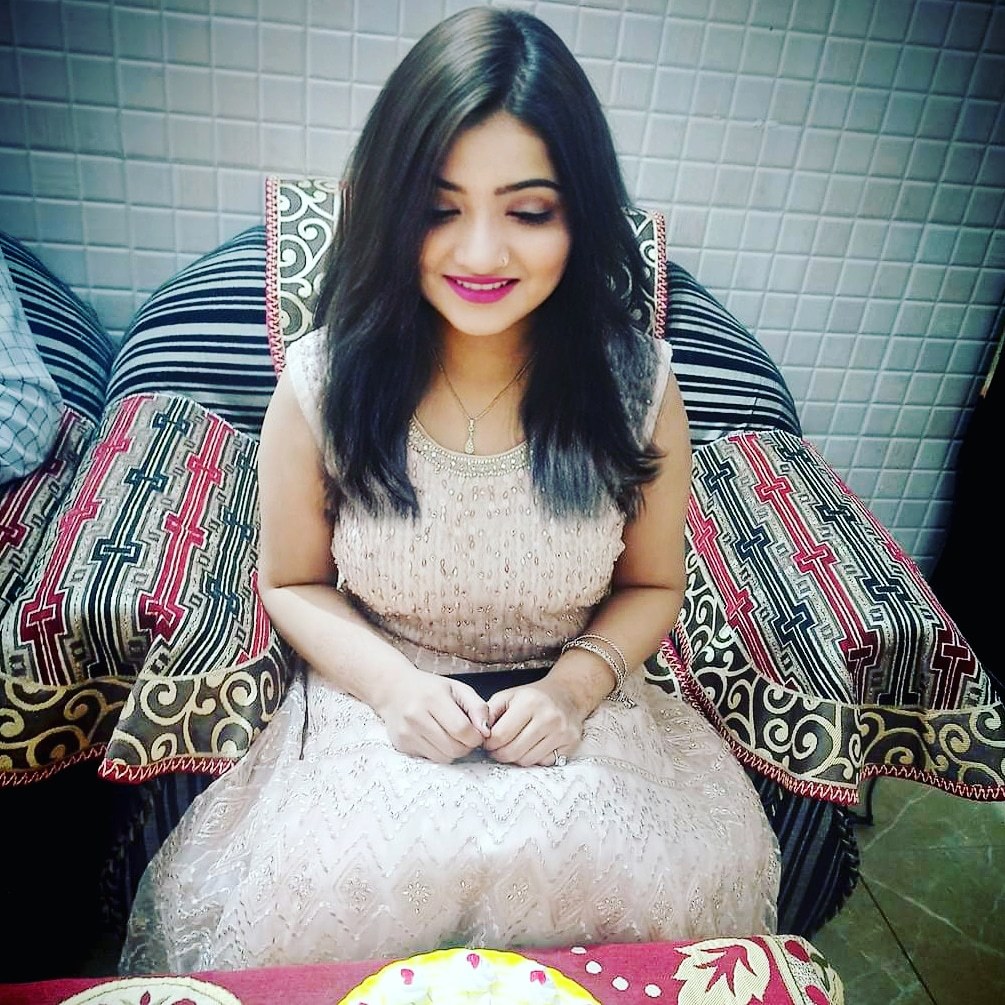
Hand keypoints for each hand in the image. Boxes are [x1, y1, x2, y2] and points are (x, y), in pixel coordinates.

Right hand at [374, 670, 490, 763]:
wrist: (394, 689)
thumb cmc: (431, 688)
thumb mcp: (458, 689)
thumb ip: (478, 707)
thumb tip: (487, 732)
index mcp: (433, 698)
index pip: (462, 730)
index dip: (476, 736)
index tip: (477, 732)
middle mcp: (416, 716)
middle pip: (454, 748)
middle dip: (466, 746)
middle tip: (465, 735)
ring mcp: (407, 732)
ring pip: (444, 758)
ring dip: (454, 751)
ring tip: (451, 736)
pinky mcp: (402, 745)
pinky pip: (431, 759)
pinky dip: (439, 752)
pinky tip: (436, 738)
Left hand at [482, 680, 585, 766]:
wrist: (568, 695)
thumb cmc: (532, 697)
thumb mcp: (508, 696)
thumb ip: (489, 712)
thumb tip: (479, 732)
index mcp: (529, 702)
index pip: (500, 735)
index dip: (489, 743)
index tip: (487, 742)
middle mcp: (548, 717)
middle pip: (513, 752)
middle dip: (499, 754)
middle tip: (496, 749)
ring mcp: (562, 732)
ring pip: (527, 761)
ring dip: (515, 758)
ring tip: (513, 747)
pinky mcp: (571, 744)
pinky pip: (543, 763)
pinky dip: (533, 759)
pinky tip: (531, 748)